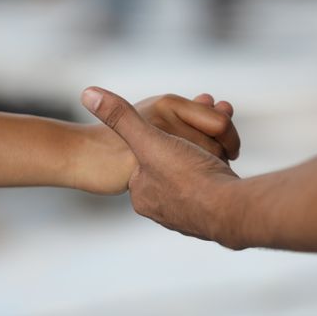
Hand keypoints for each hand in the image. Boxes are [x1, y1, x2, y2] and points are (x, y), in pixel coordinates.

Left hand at [81, 87, 242, 248]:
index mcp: (142, 192)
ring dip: (209, 160)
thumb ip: (119, 117)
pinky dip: (219, 178)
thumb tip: (86, 93)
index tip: (183, 124)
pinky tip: (227, 171)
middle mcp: (162, 210)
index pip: (151, 156)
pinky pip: (212, 192)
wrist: (230, 211)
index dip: (167, 135)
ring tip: (224, 147)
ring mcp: (186, 218)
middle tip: (211, 129)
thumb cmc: (187, 175)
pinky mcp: (210, 222)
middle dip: (195, 145)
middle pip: (176, 168)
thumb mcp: (148, 138)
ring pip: (196, 180)